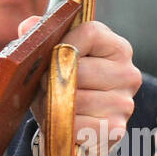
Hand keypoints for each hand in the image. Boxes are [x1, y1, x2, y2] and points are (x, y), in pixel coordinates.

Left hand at [19, 17, 139, 155]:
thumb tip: (28, 26)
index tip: (49, 55)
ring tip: (52, 104)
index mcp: (117, 48)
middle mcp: (128, 73)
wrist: (77, 127)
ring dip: (55, 105)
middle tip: (45, 86)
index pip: (90, 34)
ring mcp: (124, 103)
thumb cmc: (65, 85)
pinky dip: (62, 125)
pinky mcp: (116, 129)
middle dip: (53, 79)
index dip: (61, 44)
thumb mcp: (53, 56)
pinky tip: (63, 122)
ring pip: (76, 99)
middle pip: (79, 69)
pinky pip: (77, 125)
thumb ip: (42, 36)